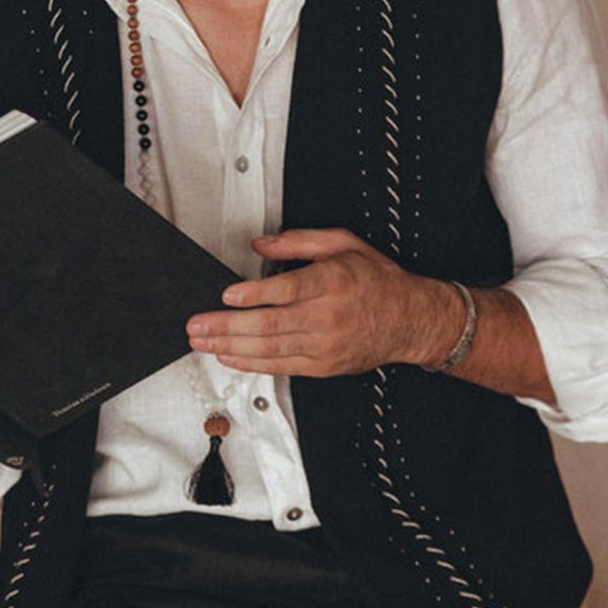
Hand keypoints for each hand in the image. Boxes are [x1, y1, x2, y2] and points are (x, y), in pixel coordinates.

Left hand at [186, 229, 463, 377]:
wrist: (411, 320)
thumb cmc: (377, 280)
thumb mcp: (344, 243)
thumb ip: (299, 241)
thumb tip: (260, 245)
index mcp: (332, 282)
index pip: (286, 291)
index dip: (253, 295)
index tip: (226, 295)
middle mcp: (327, 317)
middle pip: (269, 325)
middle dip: (227, 326)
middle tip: (197, 325)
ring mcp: (325, 346)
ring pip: (270, 349)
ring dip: (231, 346)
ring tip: (203, 342)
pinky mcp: (323, 366)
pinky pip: (281, 366)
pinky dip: (252, 363)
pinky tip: (230, 356)